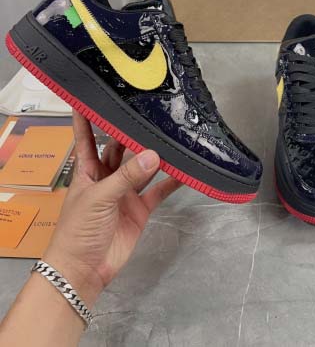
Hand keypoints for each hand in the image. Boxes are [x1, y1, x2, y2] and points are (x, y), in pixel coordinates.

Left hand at [43, 111, 180, 306]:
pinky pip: (158, 191)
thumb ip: (127, 177)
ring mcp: (125, 192)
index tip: (91, 96)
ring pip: (143, 168)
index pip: (87, 137)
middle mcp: (107, 176)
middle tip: (149, 112)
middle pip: (120, 149)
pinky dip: (171, 182)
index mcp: (88, 170)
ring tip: (172, 136)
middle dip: (131, 133)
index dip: (87, 118)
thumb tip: (154, 155)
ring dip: (155, 156)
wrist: (85, 269)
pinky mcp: (140, 208)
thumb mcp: (99, 198)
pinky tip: (185, 170)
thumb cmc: (79, 229)